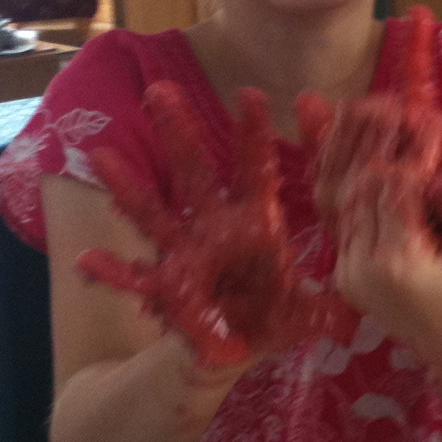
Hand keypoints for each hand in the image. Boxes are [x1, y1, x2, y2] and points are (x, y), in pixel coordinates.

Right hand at [76, 81, 353, 367]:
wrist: (238, 350)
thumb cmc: (273, 316)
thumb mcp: (307, 311)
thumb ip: (326, 308)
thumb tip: (354, 315)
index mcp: (254, 224)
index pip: (255, 171)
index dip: (252, 136)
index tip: (249, 94)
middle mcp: (214, 231)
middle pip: (194, 175)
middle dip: (178, 135)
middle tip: (159, 90)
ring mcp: (185, 257)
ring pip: (153, 215)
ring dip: (128, 188)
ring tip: (100, 154)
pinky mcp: (166, 291)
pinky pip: (136, 280)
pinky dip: (112, 273)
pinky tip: (86, 261)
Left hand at [329, 168, 441, 376]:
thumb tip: (436, 177)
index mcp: (396, 261)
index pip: (391, 182)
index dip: (419, 163)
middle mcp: (360, 268)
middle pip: (365, 188)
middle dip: (397, 173)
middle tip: (431, 172)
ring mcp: (348, 276)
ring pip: (352, 202)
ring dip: (383, 190)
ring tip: (423, 196)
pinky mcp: (346, 279)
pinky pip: (350, 225)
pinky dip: (374, 210)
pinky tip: (408, 216)